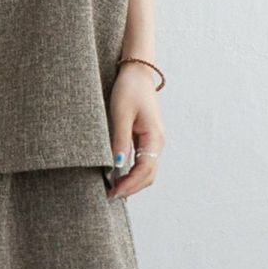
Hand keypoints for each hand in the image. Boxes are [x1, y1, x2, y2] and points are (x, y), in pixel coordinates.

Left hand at [107, 62, 165, 198]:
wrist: (137, 73)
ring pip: (147, 172)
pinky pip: (143, 163)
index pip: (145, 170)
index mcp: (154, 137)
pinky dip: (132, 174)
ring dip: (132, 183)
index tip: (112, 193)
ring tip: (112, 190)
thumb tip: (117, 166)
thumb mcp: (121, 114)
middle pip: (148, 176)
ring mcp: (154, 142)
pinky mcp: (147, 139)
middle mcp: (158, 142)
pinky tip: (118, 178)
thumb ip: (120, 140)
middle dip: (131, 188)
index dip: (129, 185)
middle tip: (109, 196)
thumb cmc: (129, 89)